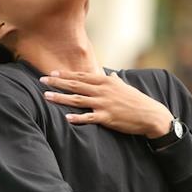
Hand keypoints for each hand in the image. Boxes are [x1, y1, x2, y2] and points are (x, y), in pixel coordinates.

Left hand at [40, 70, 172, 137]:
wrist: (150, 114)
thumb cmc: (137, 100)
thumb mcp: (124, 86)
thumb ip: (114, 80)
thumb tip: (109, 74)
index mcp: (105, 81)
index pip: (81, 76)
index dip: (66, 74)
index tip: (52, 73)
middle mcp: (102, 90)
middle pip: (75, 85)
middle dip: (57, 82)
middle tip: (42, 80)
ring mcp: (104, 104)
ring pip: (78, 99)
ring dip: (61, 98)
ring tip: (46, 96)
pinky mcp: (107, 118)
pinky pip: (89, 118)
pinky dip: (78, 118)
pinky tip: (66, 118)